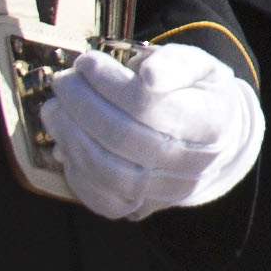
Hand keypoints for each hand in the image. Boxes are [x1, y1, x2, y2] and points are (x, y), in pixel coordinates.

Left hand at [37, 36, 263, 220]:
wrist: (214, 145)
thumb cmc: (199, 98)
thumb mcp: (201, 68)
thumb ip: (176, 63)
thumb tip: (148, 75)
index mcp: (210, 123)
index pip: (149, 105)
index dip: (109, 83)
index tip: (87, 62)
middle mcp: (191, 165)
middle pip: (122, 137)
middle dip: (82, 105)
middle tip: (64, 81)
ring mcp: (164, 192)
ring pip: (106, 170)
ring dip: (70, 136)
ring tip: (55, 108)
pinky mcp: (139, 209)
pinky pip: (98, 197)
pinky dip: (75, 168)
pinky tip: (66, 141)